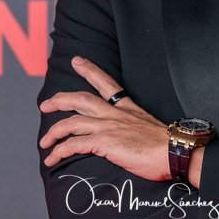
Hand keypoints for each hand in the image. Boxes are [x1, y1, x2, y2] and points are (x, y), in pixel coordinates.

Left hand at [39, 56, 170, 180]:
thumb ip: (134, 127)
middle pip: (81, 99)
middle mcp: (115, 114)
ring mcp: (108, 126)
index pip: (106, 83)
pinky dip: (60, 151)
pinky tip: (53, 158)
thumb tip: (128, 137)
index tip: (77, 60)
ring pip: (72, 122)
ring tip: (44, 141)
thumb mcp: (149, 126)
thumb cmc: (167, 145)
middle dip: (60, 100)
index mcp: (127, 108)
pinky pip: (74, 144)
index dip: (89, 70)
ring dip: (54, 132)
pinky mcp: (104, 142)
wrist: (174, 152)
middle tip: (45, 104)